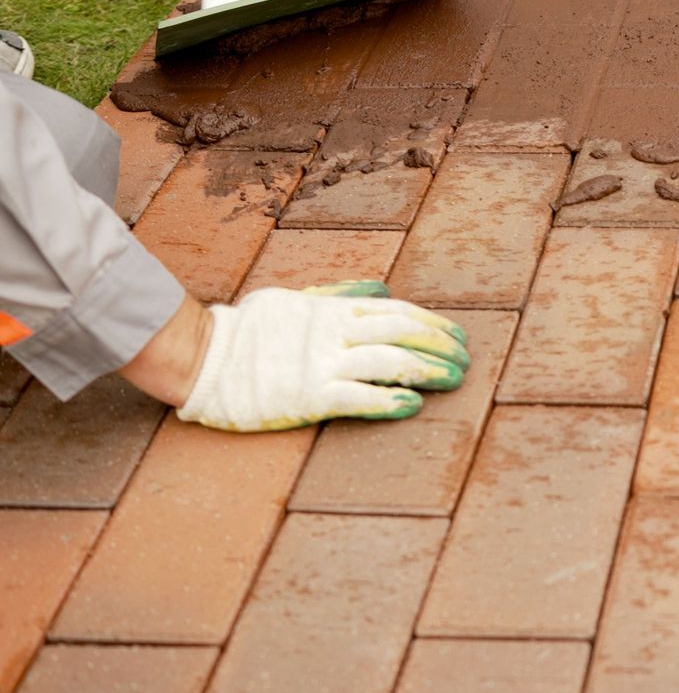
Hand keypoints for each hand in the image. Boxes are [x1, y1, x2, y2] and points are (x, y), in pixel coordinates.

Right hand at [175, 282, 469, 432]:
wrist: (200, 357)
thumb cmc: (247, 331)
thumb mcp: (295, 299)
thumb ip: (339, 295)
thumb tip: (382, 288)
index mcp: (332, 311)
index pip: (397, 312)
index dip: (432, 323)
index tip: (457, 335)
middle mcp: (333, 334)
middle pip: (403, 333)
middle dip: (440, 345)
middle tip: (466, 360)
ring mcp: (321, 365)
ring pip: (390, 363)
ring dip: (428, 370)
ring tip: (455, 380)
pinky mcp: (307, 397)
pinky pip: (358, 397)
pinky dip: (390, 400)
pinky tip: (414, 404)